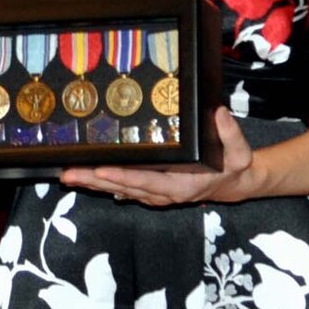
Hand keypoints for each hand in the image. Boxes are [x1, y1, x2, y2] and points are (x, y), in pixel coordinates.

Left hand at [59, 106, 255, 206]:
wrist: (234, 183)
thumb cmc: (234, 165)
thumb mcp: (239, 151)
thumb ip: (229, 133)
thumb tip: (218, 112)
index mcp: (182, 185)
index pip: (147, 180)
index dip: (123, 176)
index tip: (100, 170)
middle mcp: (165, 194)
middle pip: (125, 187)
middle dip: (95, 181)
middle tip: (68, 174)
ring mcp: (157, 195)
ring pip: (121, 190)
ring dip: (94, 184)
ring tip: (69, 176)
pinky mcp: (153, 191)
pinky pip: (126, 189)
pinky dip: (106, 186)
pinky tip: (89, 181)